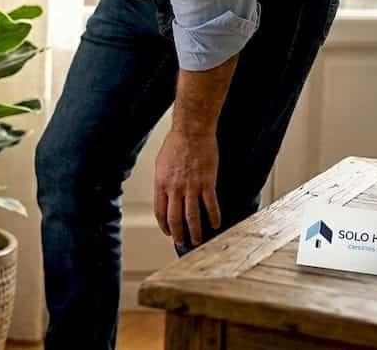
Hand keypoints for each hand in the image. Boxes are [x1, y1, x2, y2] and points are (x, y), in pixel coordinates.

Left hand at [154, 129, 221, 247]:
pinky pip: (211, 205)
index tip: (168, 233)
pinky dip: (214, 217)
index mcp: (161, 184)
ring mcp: (191, 187)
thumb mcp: (161, 164)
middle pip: (175, 218)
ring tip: (198, 241)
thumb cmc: (175, 144)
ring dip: (195, 231)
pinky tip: (215, 225)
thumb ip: (163, 181)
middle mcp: (175, 189)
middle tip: (182, 244)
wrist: (192, 132)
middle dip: (178, 234)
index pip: (160, 211)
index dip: (164, 225)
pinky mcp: (207, 183)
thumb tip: (165, 195)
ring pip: (192, 216)